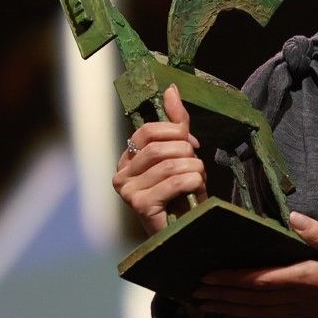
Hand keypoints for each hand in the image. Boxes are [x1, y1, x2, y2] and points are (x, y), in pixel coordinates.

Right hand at [113, 84, 206, 234]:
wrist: (187, 229)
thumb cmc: (183, 193)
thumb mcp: (181, 154)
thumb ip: (175, 123)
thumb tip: (172, 88)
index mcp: (127, 159)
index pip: (148, 131)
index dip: (175, 132)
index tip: (192, 144)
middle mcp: (120, 174)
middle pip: (160, 147)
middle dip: (187, 154)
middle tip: (196, 167)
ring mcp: (127, 191)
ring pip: (172, 163)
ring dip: (195, 170)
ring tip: (197, 181)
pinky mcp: (140, 205)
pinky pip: (176, 181)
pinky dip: (195, 182)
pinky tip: (195, 190)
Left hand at [193, 211, 317, 317]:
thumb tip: (294, 218)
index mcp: (306, 276)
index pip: (260, 280)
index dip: (232, 279)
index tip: (208, 276)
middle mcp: (298, 296)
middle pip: (251, 298)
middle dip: (221, 295)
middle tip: (193, 292)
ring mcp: (300, 307)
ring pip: (256, 311)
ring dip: (228, 309)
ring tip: (204, 305)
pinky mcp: (304, 313)